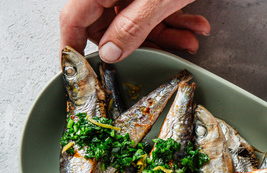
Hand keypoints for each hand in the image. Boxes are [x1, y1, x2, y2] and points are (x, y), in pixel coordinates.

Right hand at [59, 0, 210, 63]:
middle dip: (137, 44)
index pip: (73, 20)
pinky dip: (172, 19)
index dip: (74, 48)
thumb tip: (110, 53)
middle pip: (107, 24)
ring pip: (134, 20)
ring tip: (188, 41)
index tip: (81, 71)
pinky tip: (193, 26)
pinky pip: (150, 8)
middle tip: (156, 55)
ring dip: (164, 34)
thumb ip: (132, 28)